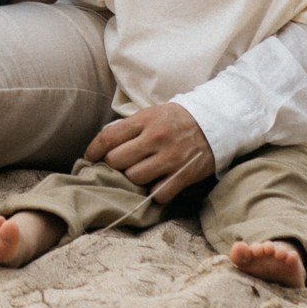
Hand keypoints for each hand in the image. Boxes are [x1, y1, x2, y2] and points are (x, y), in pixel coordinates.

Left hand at [83, 102, 214, 204]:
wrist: (216, 122)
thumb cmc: (177, 119)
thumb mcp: (152, 113)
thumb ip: (130, 128)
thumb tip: (102, 146)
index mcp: (145, 120)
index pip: (108, 137)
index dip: (94, 150)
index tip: (90, 158)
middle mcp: (156, 138)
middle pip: (117, 161)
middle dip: (114, 165)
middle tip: (122, 165)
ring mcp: (171, 158)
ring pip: (134, 178)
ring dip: (133, 179)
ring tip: (140, 173)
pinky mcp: (184, 175)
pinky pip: (158, 193)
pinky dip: (155, 192)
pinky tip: (158, 184)